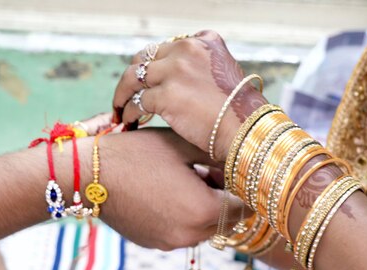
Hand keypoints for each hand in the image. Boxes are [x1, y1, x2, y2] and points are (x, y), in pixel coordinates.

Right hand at [96, 127, 241, 249]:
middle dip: (226, 199)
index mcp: (204, 210)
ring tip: (189, 179)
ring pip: (205, 229)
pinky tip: (169, 192)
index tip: (241, 173)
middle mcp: (191, 235)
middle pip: (227, 222)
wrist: (88, 175)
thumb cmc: (136, 154)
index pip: (245, 208)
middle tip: (213, 172)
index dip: (246, 189)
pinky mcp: (154, 243)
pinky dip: (185, 216)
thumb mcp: (183, 146)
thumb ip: (218, 157)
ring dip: (206, 209)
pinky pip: (182, 232)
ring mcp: (170, 243)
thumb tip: (240, 163)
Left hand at [111, 31, 266, 159]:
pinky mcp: (166, 95)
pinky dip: (129, 112)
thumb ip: (203, 69)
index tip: (148, 83)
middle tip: (125, 95)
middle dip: (133, 77)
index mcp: (204, 41)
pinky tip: (128, 122)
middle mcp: (187, 49)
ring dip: (122, 93)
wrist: (248, 131)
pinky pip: (138, 101)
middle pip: (145, 57)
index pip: (167, 48)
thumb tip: (181, 82)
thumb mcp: (227, 74)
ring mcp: (175, 71)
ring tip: (119, 110)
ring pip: (134, 76)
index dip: (154, 66)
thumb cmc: (241, 113)